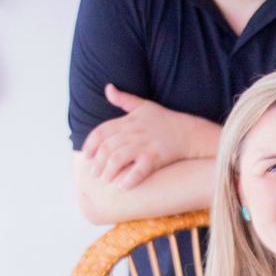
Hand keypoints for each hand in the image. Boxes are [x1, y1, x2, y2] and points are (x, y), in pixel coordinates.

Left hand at [81, 89, 215, 188]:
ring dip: (109, 171)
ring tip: (105, 181)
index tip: (86, 156)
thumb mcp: (143, 105)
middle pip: (108, 148)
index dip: (91, 144)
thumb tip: (108, 88)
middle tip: (94, 174)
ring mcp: (145, 145)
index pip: (102, 131)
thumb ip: (124, 99)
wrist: (189, 132)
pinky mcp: (156, 157)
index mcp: (128, 121)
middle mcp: (134, 133)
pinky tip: (122, 188)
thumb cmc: (164, 120)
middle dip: (98, 162)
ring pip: (118, 159)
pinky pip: (140, 170)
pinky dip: (130, 180)